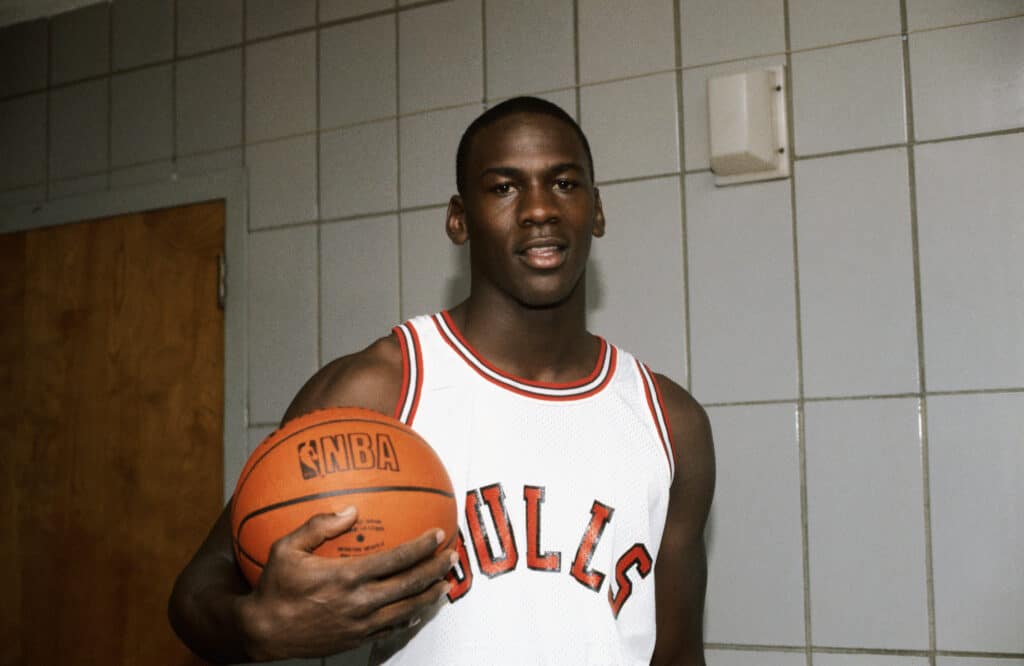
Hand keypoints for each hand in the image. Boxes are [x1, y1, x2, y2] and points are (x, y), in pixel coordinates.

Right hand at [235, 507, 455, 660]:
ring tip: (444, 584)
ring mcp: (360, 624)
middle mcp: (359, 602)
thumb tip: (351, 508)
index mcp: (346, 577)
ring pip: (406, 610)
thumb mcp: (287, 549)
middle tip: (451, 556)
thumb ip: (319, 526)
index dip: (421, 547)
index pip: (396, 559)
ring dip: (429, 595)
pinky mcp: (356, 639)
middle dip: (435, 570)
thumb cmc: (274, 587)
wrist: (263, 632)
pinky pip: (390, 630)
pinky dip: (408, 619)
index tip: (437, 534)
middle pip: (409, 585)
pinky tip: (418, 611)